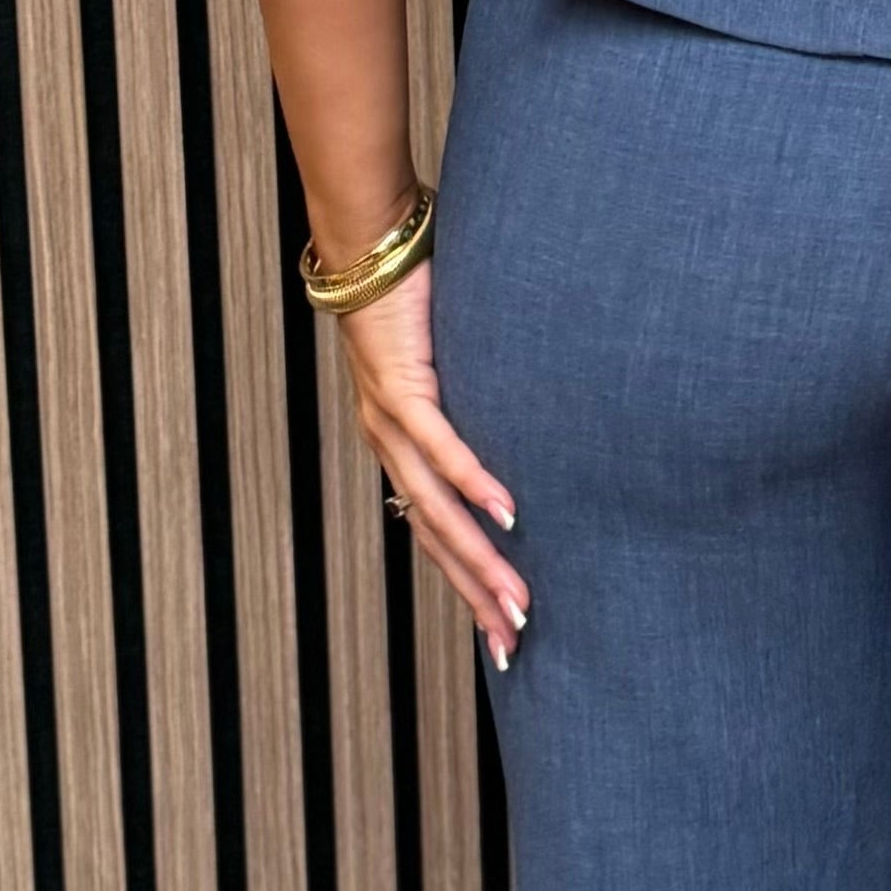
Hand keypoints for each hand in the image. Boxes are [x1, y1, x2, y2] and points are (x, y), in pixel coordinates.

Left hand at [336, 264, 529, 665]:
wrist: (369, 248)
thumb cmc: (414, 300)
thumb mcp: (448, 365)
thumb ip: (472, 401)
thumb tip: (520, 424)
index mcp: (397, 447)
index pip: (432, 532)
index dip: (464, 583)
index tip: (497, 628)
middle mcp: (389, 446)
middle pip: (434, 538)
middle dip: (475, 595)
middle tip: (512, 642)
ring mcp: (391, 423)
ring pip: (437, 509)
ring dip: (479, 557)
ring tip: (517, 598)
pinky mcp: (404, 389)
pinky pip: (443, 448)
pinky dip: (475, 485)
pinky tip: (508, 515)